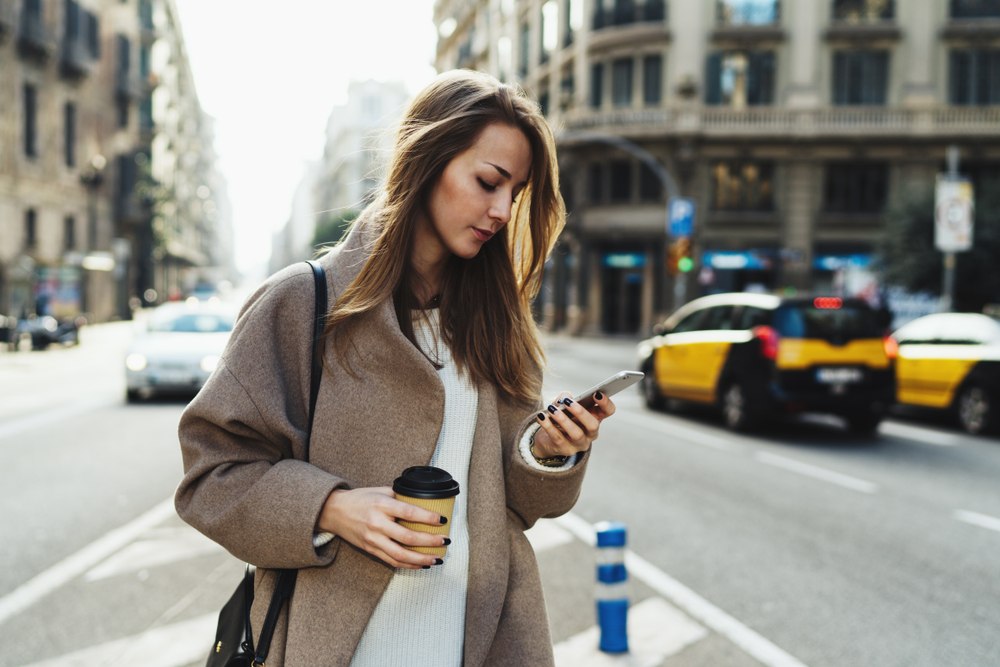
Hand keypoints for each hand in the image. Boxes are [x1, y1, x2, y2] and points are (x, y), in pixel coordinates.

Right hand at [316, 487, 447, 568]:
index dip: (427, 517)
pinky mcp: (370, 550)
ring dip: (421, 559)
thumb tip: (424, 503)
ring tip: (437, 559)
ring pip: (400, 555)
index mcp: (381, 505)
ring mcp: (373, 539)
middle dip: (429, 541)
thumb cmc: (360, 498)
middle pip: (407, 537)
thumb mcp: (380, 491)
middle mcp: (377, 524)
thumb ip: (400, 497)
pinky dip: (409, 565)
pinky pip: (392, 561)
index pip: (408, 512)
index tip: (442, 520)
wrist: (334, 511)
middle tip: (445, 541)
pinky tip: (421, 564)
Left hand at [530, 391, 615, 458]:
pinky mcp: (565, 450)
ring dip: (564, 420)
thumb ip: (564, 399)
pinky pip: (558, 438)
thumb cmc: (561, 419)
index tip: (596, 393)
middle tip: (568, 402)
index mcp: (595, 418)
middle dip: (581, 413)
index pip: (608, 411)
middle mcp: (590, 433)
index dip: (605, 403)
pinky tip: (542, 416)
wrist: (548, 440)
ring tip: (552, 409)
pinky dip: (549, 426)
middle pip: (593, 425)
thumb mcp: (563, 407)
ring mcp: (579, 444)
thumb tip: (565, 397)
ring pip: (576, 434)